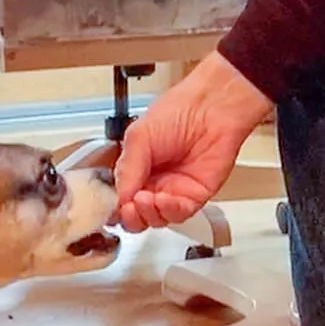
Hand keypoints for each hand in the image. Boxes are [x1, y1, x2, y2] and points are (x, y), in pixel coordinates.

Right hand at [115, 51, 272, 231]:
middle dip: (131, 217)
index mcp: (138, 167)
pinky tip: (164, 199)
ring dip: (149, 214)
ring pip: (157, 219)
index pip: (120, 197)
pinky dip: (170, 211)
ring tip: (145, 199)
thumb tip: (118, 198)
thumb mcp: (139, 136)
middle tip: (129, 207)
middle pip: (137, 215)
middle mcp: (155, 181)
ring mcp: (176, 189)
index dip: (116, 206)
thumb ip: (127, 169)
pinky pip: (181, 213)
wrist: (212, 107)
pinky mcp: (196, 194)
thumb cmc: (179, 110)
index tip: (112, 206)